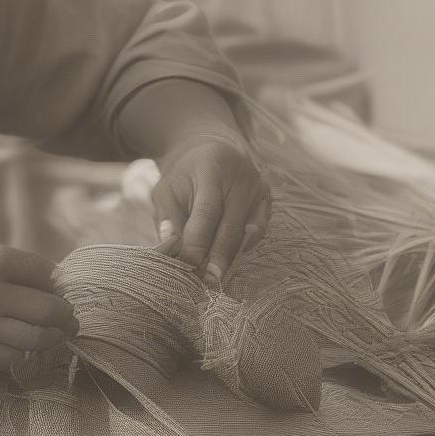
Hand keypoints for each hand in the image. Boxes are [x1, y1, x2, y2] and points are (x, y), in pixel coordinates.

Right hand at [0, 238, 78, 372]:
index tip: (57, 290)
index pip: (46, 273)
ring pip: (39, 338)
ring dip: (53, 338)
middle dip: (64, 314)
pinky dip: (27, 356)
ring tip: (55, 335)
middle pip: (51, 308)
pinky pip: (15, 359)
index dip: (57, 283)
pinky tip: (27, 350)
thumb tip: (42, 273)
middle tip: (66, 317)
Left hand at [150, 130, 270, 285]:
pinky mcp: (268, 198)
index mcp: (212, 167)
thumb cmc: (183, 176)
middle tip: (206, 284)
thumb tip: (169, 247)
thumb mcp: (166, 189)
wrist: (210, 151)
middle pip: (231, 226)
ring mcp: (259, 187)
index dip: (197, 243)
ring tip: (214, 279)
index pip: (207, 212)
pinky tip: (229, 260)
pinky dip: (244, 247)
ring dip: (230, 257)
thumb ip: (167, 217)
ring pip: (247, 232)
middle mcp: (242, 176)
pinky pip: (259, 230)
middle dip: (217, 259)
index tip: (187, 267)